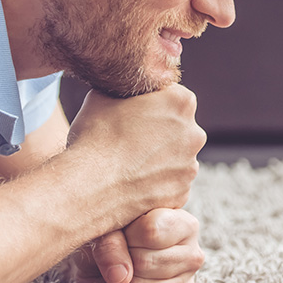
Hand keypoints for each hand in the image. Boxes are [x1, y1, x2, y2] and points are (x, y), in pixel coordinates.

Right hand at [66, 85, 205, 227]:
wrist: (88, 187)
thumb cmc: (94, 136)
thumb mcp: (103, 94)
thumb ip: (125, 88)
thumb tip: (124, 90)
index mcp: (181, 101)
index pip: (171, 96)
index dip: (149, 104)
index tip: (131, 115)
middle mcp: (194, 134)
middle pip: (178, 129)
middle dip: (159, 133)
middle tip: (128, 141)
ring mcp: (189, 167)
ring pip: (175, 159)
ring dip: (158, 160)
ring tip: (127, 165)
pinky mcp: (181, 194)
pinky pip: (170, 185)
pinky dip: (155, 185)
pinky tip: (132, 184)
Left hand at [68, 209, 203, 282]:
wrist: (112, 254)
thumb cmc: (117, 232)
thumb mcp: (109, 225)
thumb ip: (111, 243)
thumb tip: (120, 277)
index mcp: (185, 224)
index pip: (151, 231)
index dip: (127, 234)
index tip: (124, 231)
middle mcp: (193, 254)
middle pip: (145, 262)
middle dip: (121, 260)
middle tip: (120, 253)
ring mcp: (187, 282)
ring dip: (119, 281)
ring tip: (121, 269)